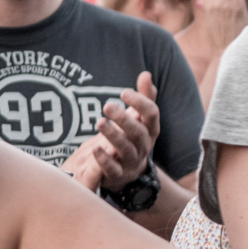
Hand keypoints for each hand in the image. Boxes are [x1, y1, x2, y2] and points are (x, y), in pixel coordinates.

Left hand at [62, 72, 160, 190]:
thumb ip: (144, 96)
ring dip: (113, 136)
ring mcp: (132, 161)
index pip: (152, 114)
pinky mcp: (118, 174)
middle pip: (138, 132)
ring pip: (125, 149)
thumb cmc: (133, 135)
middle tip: (107, 106)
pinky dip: (104, 160)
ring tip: (100, 122)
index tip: (123, 92)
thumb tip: (146, 74)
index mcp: (151, 129)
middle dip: (124, 119)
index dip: (140, 102)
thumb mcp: (141, 117)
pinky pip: (113, 168)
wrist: (129, 170)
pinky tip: (95, 148)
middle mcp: (145, 145)